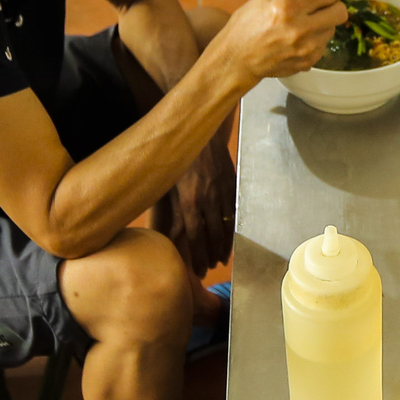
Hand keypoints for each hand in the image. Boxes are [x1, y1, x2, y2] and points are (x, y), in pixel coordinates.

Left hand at [153, 135, 234, 277]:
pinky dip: (234, 226)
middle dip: (211, 255)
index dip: (197, 256)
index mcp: (189, 200)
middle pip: (212, 235)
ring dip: (225, 244)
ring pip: (226, 225)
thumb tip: (163, 234)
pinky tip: (233, 236)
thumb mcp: (165, 182)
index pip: (194, 237)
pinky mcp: (231, 182)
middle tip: (209, 270)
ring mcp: (222, 191)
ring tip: (223, 259)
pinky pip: (235, 210)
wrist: (198, 128)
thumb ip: (168, 209)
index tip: (198, 271)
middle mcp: (208, 199)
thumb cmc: (175, 155)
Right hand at [216, 0, 346, 81]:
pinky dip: (315, 38)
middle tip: (316, 6)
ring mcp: (306, 49)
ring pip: (333, 29)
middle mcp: (301, 30)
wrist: (236, 58)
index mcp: (289, 7)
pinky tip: (297, 38)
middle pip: (341, 12)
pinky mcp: (308, 62)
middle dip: (331, 5)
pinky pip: (324, 44)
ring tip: (301, 23)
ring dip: (322, 22)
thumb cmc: (248, 22)